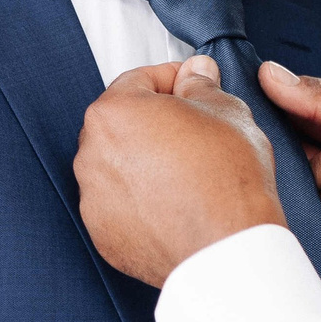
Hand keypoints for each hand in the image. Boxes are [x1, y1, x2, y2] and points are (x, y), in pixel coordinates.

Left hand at [76, 56, 286, 286]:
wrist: (229, 248)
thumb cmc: (227, 178)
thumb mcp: (226, 110)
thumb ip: (201, 85)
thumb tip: (196, 73)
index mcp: (114, 113)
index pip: (139, 81)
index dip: (172, 80)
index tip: (191, 87)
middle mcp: (91, 154)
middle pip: (123, 125)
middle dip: (155, 124)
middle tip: (194, 133)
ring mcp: (94, 199)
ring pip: (119, 167)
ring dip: (146, 164)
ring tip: (188, 174)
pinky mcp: (104, 235)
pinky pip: (121, 208)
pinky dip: (142, 203)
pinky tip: (176, 205)